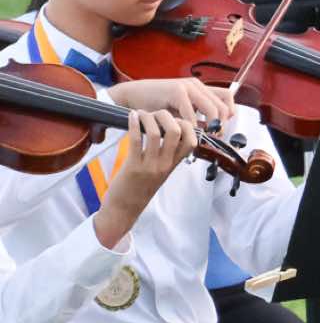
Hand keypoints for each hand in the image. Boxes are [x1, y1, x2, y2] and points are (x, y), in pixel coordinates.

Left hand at [94, 110, 195, 248]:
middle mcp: (165, 164)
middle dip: (166, 116)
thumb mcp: (160, 173)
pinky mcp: (133, 166)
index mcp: (173, 165)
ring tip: (142, 113)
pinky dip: (134, 124)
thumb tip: (164, 134)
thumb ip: (165, 156)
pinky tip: (131, 116)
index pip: (192, 141)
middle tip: (156, 113)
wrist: (124, 209)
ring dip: (149, 117)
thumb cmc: (139, 189)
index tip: (173, 120)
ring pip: (156, 133)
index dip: (186, 125)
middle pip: (176, 132)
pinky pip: (136, 140)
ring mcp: (150, 166)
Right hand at [108, 78, 238, 127]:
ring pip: (212, 109)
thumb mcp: (181, 109)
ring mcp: (187, 86)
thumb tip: (214, 129)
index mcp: (199, 88)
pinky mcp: (176, 91)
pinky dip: (191, 125)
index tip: (222, 127)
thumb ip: (197, 115)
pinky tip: (186, 131)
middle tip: (214, 135)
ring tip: (203, 135)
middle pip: (223, 105)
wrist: (132, 95)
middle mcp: (196, 85)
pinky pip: (191, 112)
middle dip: (221, 124)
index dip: (229, 113)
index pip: (227, 97)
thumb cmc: (155, 104)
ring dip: (210, 125)